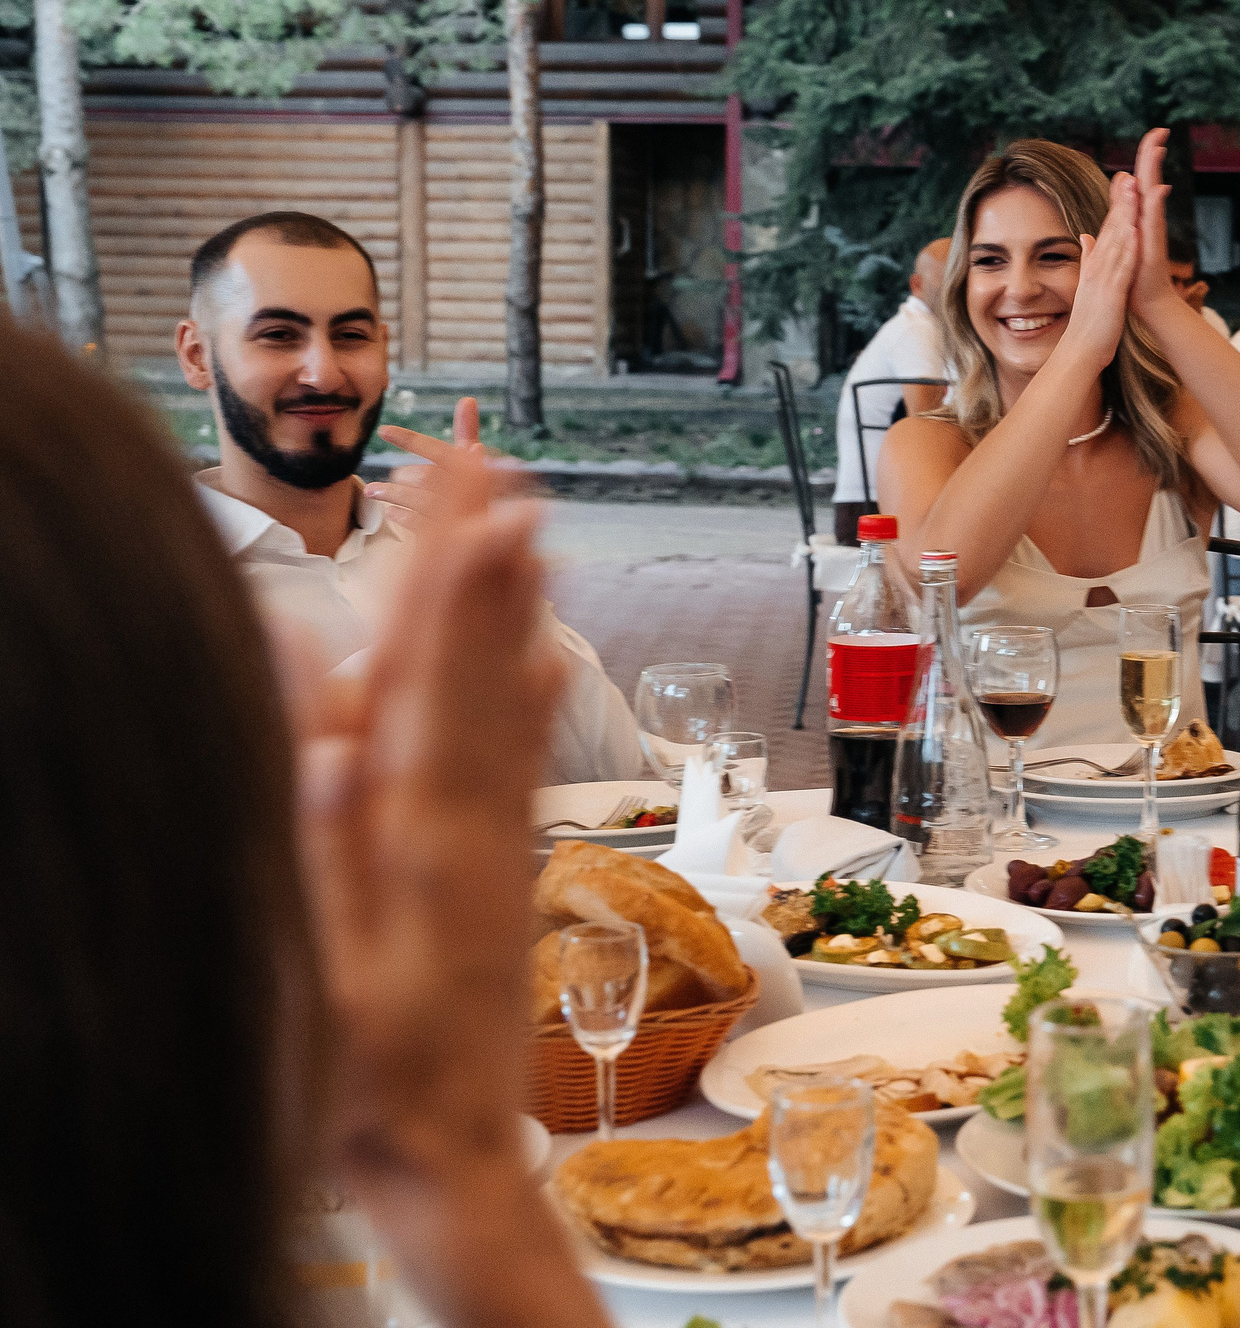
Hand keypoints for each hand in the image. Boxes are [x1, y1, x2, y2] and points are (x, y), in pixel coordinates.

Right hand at [294, 445, 565, 1193]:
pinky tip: (540, 655)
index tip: (476, 499)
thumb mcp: (324, 967)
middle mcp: (472, 817)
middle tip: (495, 460)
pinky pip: (519, 757)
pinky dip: (527, 696)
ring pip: (505, 693)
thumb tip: (328, 726)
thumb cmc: (373, 1076)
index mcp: (422, 830)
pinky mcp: (503, 867)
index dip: (454, 584)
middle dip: (482, 560)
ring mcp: (494, 839)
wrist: (453, 1155)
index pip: (434, 679)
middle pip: (476, 662)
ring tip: (524, 516)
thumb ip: (323, 843)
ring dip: (512, 604)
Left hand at [371, 398, 492, 525]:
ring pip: (417, 501)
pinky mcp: (447, 538)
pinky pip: (417, 525)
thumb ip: (469, 432)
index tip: (384, 431)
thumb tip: (467, 398)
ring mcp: (459, 518)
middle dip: (404, 475)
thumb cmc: (486, 494)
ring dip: (392, 494)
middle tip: (393, 475)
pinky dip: (401, 516)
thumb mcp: (479, 463)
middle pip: (425, 478)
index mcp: (475, 470)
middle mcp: (469, 493)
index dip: (412, 440)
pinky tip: (390, 512)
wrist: (495, 536)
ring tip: (372, 492)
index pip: (441, 452)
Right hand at [1054, 175, 1139, 377]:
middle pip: (1110, 231)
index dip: (1115, 208)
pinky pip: (1121, 268)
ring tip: (1133, 194)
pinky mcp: (1111, 294)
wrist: (1079, 352)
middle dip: (1120, 204)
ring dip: (1124, 218)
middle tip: (1128, 176)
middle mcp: (1097, 269)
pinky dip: (1127, 249)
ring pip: (1116, 243)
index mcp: (1094, 268)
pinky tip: (1134, 231)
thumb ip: (1088, 259)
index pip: (1105, 232)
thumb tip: (1086, 236)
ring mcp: (1103, 280)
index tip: (1122, 185)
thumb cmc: (1087, 324)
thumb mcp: (1087, 287)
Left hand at [1122, 127, 1186, 325]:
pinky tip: (1159, 187)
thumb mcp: (1120, 246)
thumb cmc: (1136, 278)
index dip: (1143, 160)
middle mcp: (1148, 219)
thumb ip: (1115, 227)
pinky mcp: (1154, 244)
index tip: (1151, 136)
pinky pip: (1154, 220)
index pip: (1139, 183)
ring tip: (1159, 147)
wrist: (1150, 302)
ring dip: (1155, 172)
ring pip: (1153, 194)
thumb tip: (1111, 211)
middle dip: (1152, 154)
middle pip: (1150, 180)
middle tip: (1160, 129)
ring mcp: (1152, 230)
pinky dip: (1156, 204)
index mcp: (1138, 218)